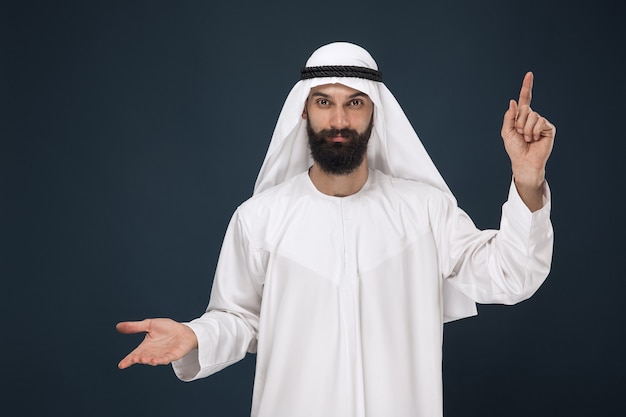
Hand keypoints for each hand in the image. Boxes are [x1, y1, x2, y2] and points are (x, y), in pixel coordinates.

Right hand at [117, 318, 197, 368]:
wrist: (183, 330)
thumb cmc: (167, 328)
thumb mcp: (150, 324)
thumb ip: (135, 327)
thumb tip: (118, 326)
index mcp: (146, 347)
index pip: (135, 354)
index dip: (128, 360)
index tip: (121, 365)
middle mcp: (153, 353)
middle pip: (143, 358)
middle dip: (138, 359)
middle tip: (134, 358)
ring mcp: (163, 355)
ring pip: (153, 360)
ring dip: (148, 360)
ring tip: (142, 359)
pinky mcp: (173, 355)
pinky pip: (166, 359)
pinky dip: (161, 360)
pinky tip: (156, 361)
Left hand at [501, 72, 555, 187]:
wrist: (524, 161)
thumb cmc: (514, 149)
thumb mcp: (506, 132)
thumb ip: (509, 116)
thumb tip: (514, 101)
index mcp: (522, 117)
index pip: (525, 99)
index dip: (527, 87)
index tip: (529, 74)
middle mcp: (532, 117)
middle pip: (525, 108)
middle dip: (519, 122)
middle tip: (520, 134)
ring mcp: (541, 122)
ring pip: (532, 115)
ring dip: (526, 129)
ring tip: (527, 138)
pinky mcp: (549, 128)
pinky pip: (540, 121)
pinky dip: (534, 131)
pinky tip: (534, 139)